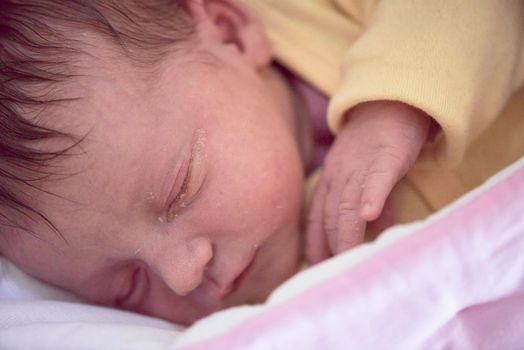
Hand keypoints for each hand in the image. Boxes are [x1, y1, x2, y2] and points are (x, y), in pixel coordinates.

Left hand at [305, 101, 430, 262]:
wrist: (392, 101)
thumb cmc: (378, 141)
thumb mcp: (363, 170)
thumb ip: (368, 198)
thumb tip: (372, 224)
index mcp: (332, 177)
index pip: (318, 213)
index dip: (315, 239)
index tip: (314, 263)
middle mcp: (339, 173)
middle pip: (331, 212)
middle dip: (330, 244)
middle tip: (330, 271)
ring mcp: (360, 164)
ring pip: (349, 202)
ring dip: (346, 232)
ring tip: (346, 256)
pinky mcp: (385, 155)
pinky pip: (377, 178)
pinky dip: (371, 197)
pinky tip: (368, 215)